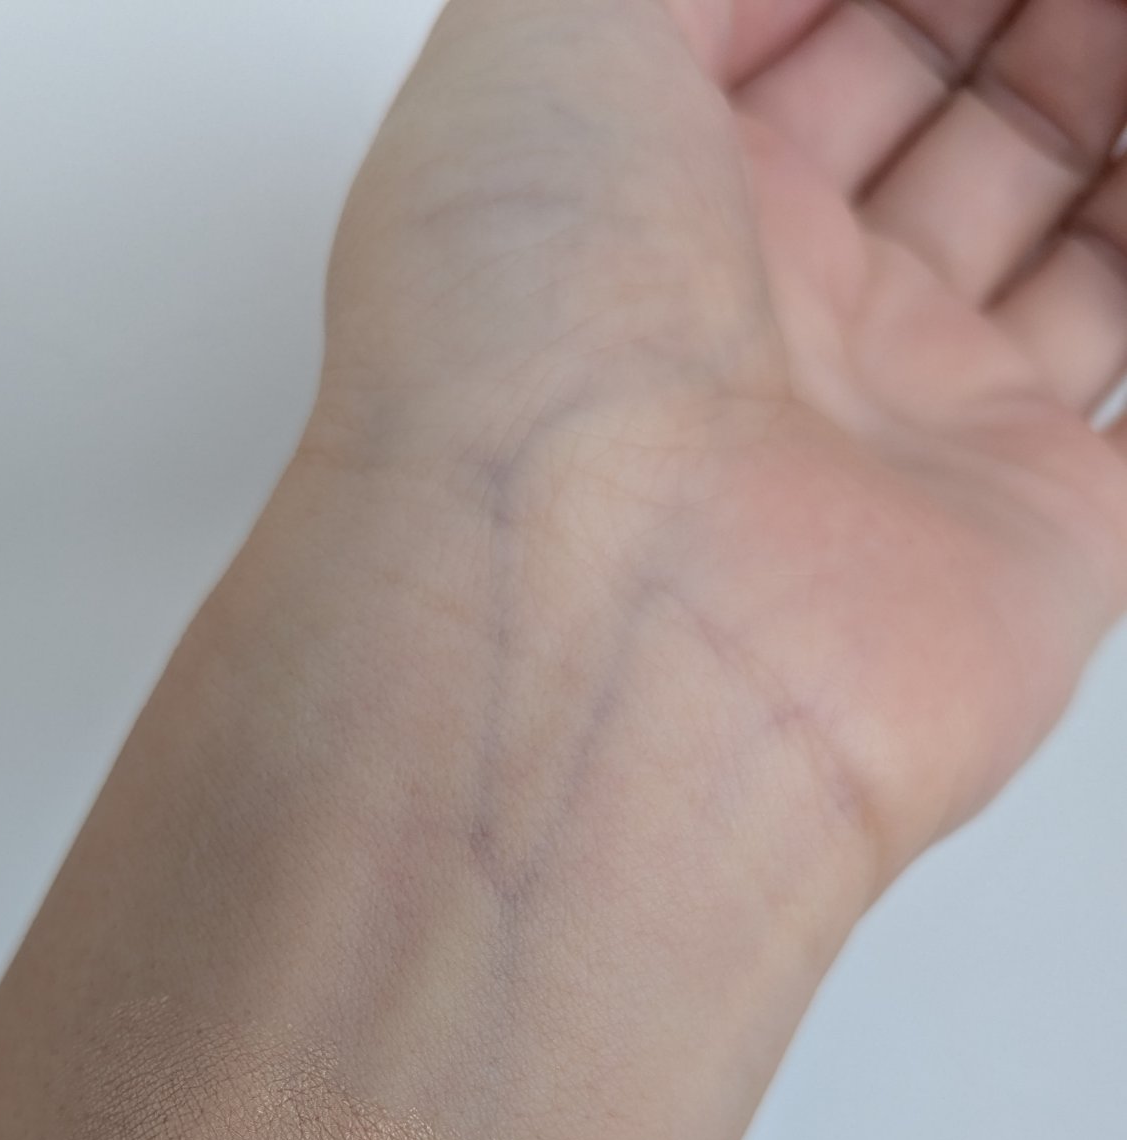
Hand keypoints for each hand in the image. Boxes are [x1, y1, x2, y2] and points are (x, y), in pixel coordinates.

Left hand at [310, 0, 1126, 888]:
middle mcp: (778, 322)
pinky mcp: (1035, 535)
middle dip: (1041, 20)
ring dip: (1120, 117)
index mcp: (654, 201)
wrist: (605, 627)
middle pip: (959, 117)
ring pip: (1073, 239)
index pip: (816, 32)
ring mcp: (908, 431)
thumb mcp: (542, 40)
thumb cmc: (524, 356)